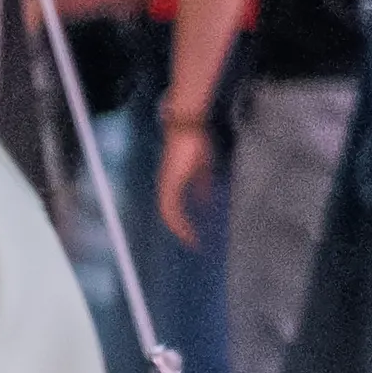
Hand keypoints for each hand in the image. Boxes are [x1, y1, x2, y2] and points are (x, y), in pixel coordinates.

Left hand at [159, 119, 212, 245]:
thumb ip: (202, 185)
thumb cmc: (194, 143)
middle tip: (194, 243)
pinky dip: (179, 221)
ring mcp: (166, 185)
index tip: (194, 235)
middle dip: (181, 231)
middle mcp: (166, 187)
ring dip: (180, 229)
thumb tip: (205, 200)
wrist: (188, 128)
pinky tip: (188, 229)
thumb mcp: (202, 169)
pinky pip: (170, 208)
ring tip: (192, 241)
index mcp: (173, 184)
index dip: (183, 223)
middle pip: (170, 216)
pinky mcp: (170, 183)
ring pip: (169, 215)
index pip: (174, 210)